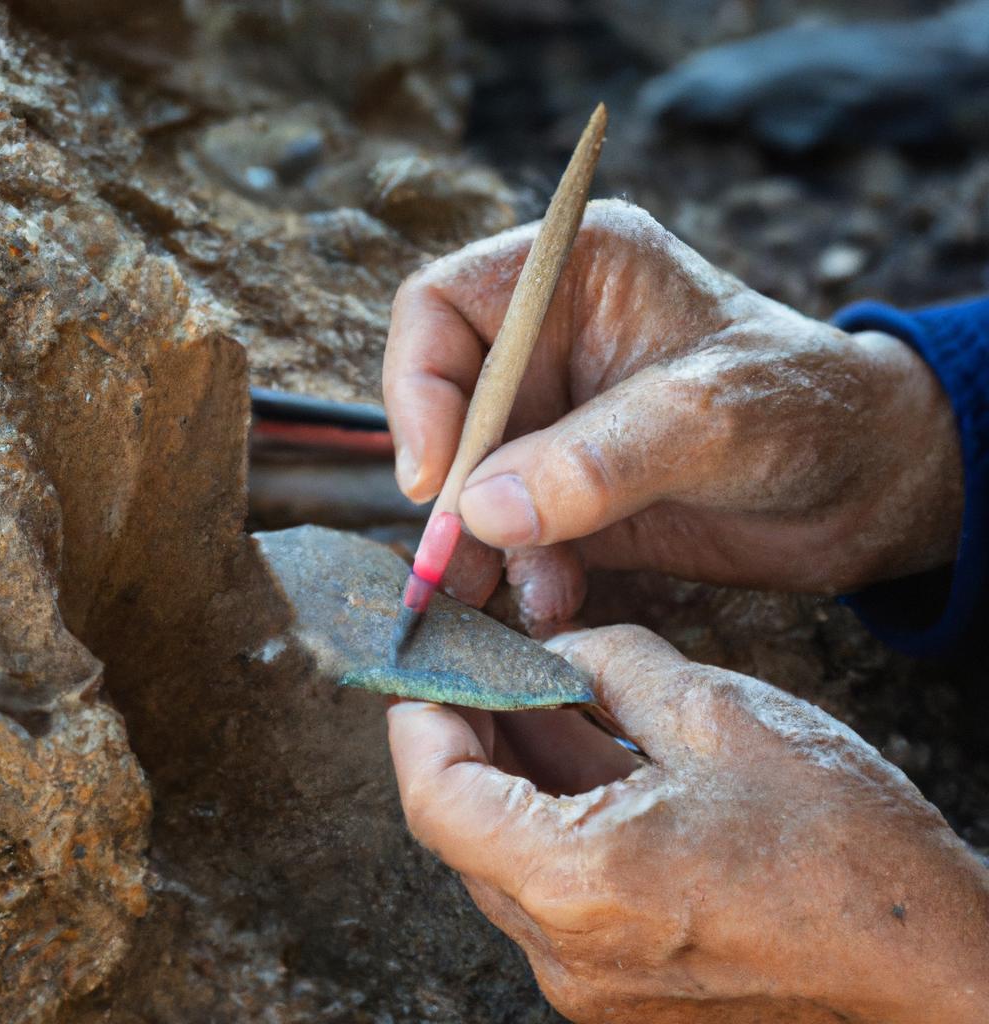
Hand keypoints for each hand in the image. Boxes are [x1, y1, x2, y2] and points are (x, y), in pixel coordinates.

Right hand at [383, 199, 961, 630]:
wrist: (869, 485)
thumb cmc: (810, 410)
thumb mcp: (713, 419)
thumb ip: (599, 461)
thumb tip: (480, 510)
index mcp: (574, 273)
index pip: (441, 307)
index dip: (417, 388)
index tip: (433, 481)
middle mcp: (551, 342)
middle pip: (446, 407)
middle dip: (450, 490)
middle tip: (454, 565)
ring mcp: (558, 421)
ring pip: (471, 481)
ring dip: (482, 544)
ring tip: (518, 592)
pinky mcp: (572, 490)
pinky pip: (513, 532)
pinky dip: (524, 570)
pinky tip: (557, 598)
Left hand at [388, 626, 988, 1023]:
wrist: (944, 979)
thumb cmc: (850, 856)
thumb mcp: (721, 714)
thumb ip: (616, 664)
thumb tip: (564, 648)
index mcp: (578, 884)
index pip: (436, 797)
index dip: (420, 720)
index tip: (429, 670)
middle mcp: (568, 953)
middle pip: (467, 829)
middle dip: (471, 738)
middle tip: (489, 670)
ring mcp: (596, 983)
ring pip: (512, 859)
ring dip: (519, 776)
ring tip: (543, 698)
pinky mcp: (630, 990)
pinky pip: (559, 892)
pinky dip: (559, 820)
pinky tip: (590, 756)